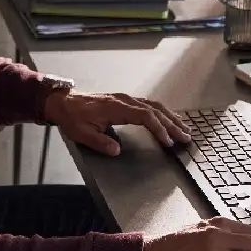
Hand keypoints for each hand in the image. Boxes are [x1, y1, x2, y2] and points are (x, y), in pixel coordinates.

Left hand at [43, 90, 190, 155]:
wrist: (64, 102)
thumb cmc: (73, 118)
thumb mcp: (82, 134)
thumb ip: (100, 143)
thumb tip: (116, 151)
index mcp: (116, 108)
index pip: (144, 116)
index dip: (158, 128)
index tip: (168, 141)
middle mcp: (124, 100)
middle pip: (155, 110)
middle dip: (172, 124)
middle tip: (186, 137)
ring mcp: (126, 99)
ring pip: (154, 105)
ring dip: (170, 117)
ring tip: (184, 129)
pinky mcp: (125, 101)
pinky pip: (148, 105)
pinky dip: (162, 113)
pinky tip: (169, 120)